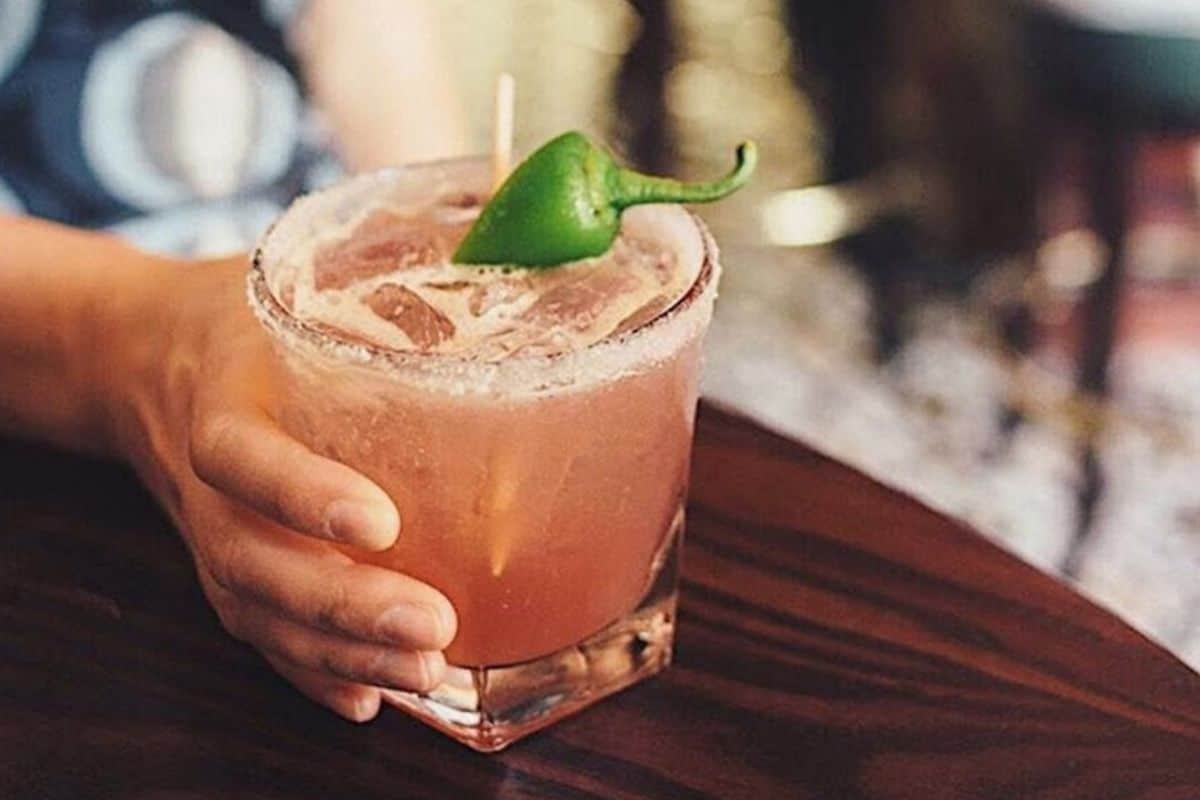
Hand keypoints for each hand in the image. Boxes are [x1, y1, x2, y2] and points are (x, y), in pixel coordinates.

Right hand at [107, 254, 456, 721]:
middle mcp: (206, 478)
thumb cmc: (239, 308)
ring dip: (338, 653)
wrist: (135, 352)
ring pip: (257, 610)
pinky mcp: (221, 562)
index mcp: (221, 391)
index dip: (302, 494)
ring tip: (424, 672)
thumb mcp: (289, 269)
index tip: (381, 523)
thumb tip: (508, 216)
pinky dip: (306, 675)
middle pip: (253, 562)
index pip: (244, 456)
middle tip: (433, 626)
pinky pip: (254, 630)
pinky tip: (366, 701)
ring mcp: (207, 530)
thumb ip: (381, 257)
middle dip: (342, 606)